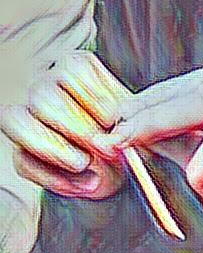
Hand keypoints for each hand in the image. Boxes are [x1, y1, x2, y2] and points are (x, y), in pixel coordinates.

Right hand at [0, 51, 127, 199]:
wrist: (121, 161)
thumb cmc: (128, 132)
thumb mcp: (137, 119)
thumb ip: (132, 119)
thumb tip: (121, 128)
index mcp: (77, 69)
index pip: (72, 69)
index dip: (92, 96)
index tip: (111, 119)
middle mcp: (48, 87)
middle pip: (43, 96)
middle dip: (73, 125)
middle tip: (99, 145)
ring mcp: (29, 118)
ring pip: (16, 120)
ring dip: (54, 148)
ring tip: (84, 164)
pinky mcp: (23, 152)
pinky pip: (22, 161)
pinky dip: (53, 177)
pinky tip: (81, 184)